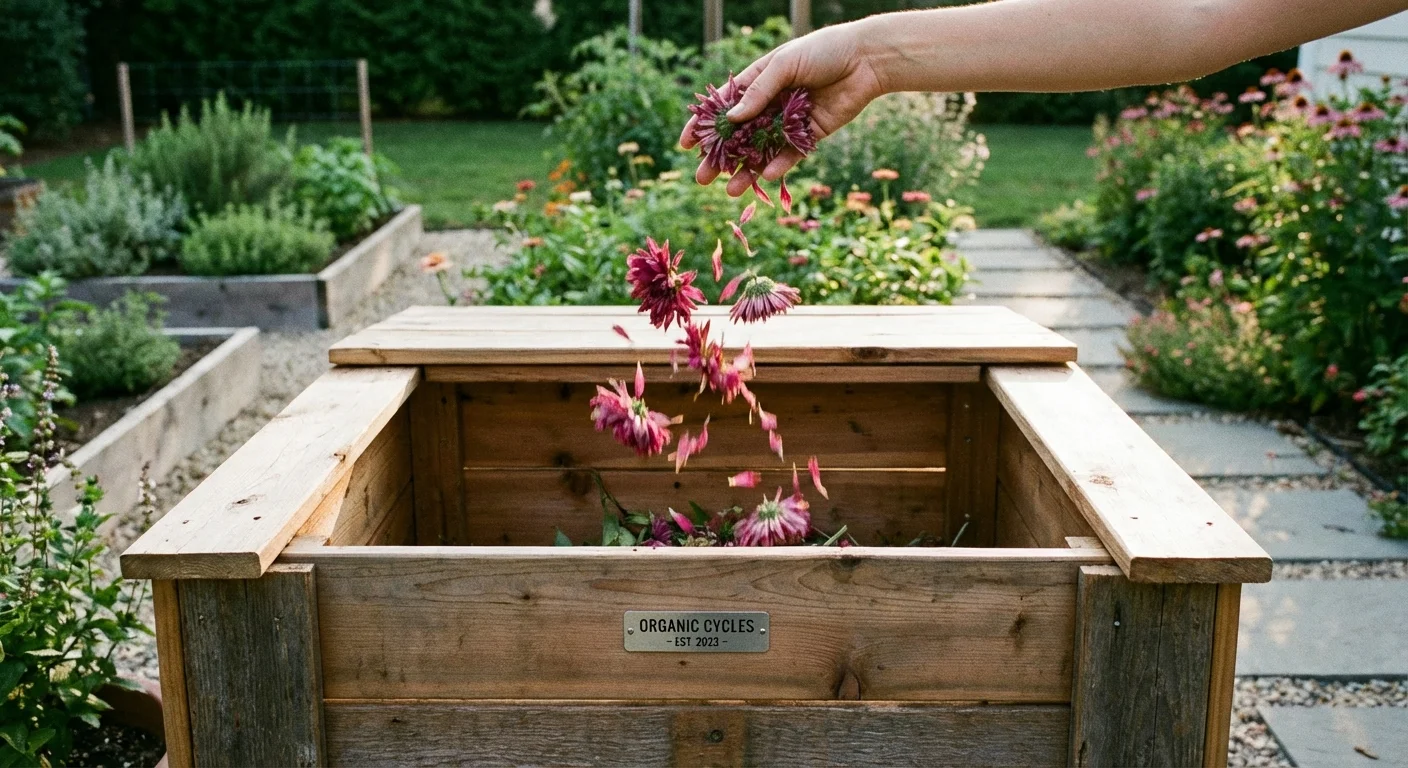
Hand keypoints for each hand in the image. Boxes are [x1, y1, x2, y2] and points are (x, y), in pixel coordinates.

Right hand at [679, 19, 887, 195]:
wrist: (866, 60)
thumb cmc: (823, 52)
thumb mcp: (784, 65)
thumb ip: (758, 93)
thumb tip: (730, 119)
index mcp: (758, 81)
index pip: (723, 107)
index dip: (703, 126)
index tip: (685, 145)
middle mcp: (770, 105)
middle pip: (738, 137)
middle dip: (719, 158)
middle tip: (702, 179)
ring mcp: (788, 122)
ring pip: (760, 152)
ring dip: (744, 171)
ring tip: (730, 191)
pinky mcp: (810, 136)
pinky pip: (789, 155)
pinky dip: (777, 166)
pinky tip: (764, 177)